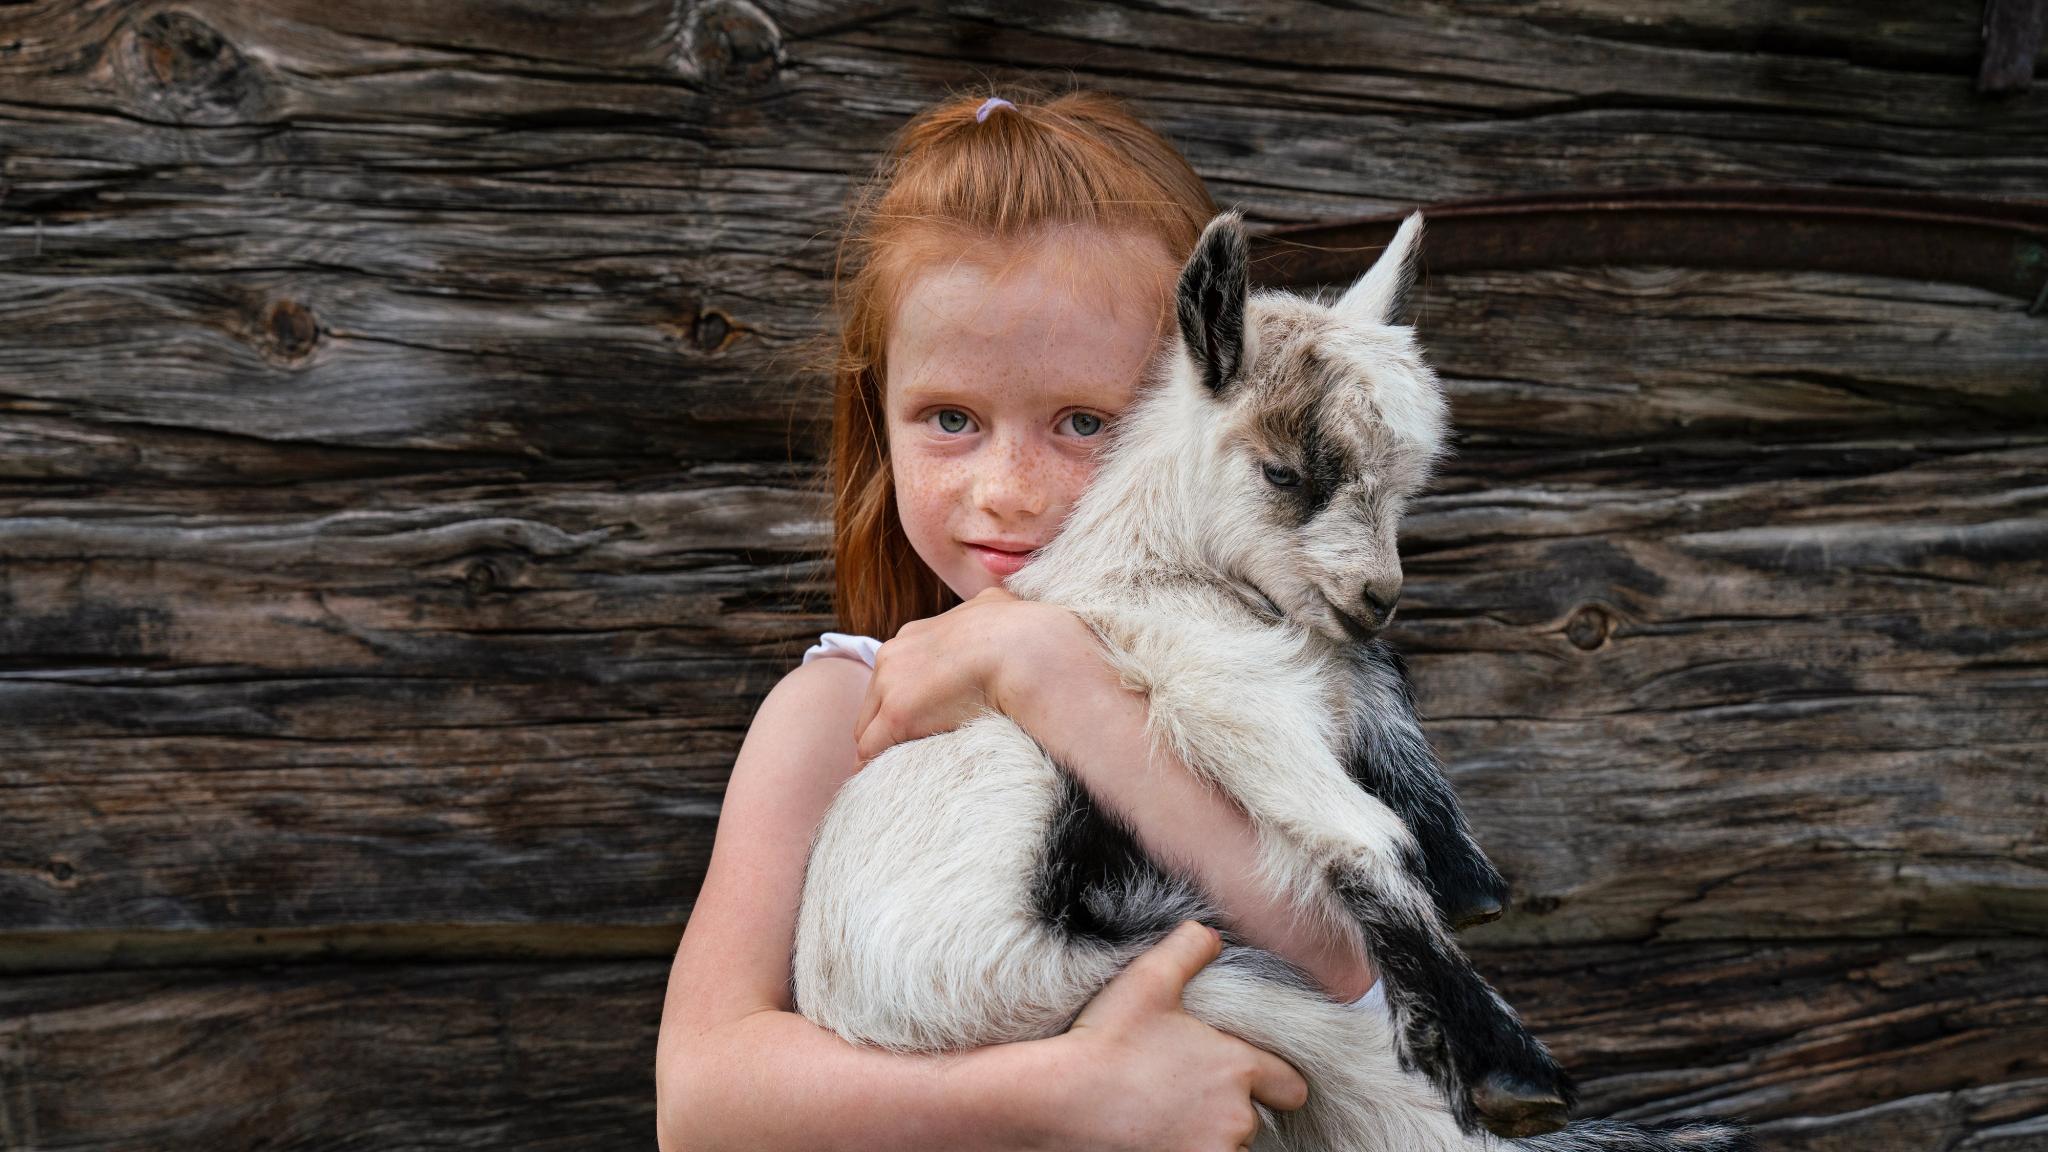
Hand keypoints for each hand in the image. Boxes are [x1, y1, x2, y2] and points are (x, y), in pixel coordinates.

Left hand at [852, 587, 1078, 762]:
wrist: (1024, 648)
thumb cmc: (1021, 631)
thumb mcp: (996, 605)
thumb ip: (985, 610)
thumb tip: (998, 604)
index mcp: (914, 634)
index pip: (893, 676)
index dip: (904, 700)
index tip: (917, 721)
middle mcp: (893, 654)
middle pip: (874, 701)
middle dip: (885, 725)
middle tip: (902, 752)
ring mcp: (891, 684)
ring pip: (869, 727)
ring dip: (882, 748)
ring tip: (891, 775)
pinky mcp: (898, 714)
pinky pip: (871, 750)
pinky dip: (874, 767)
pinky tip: (882, 785)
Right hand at [1041, 920, 1309, 1151]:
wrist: (1059, 1102)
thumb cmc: (1105, 1042)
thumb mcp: (1147, 979)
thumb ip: (1188, 948)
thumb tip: (1210, 936)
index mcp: (1237, 1067)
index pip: (1292, 1087)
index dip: (1273, 1082)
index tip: (1245, 1080)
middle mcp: (1236, 1119)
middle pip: (1251, 1121)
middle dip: (1226, 1110)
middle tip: (1183, 1093)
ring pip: (1226, 1149)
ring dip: (1206, 1138)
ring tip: (1163, 1116)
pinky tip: (1154, 1137)